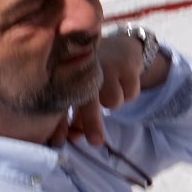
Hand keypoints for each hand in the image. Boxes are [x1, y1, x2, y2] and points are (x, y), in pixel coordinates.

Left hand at [65, 29, 144, 144]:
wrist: (121, 49)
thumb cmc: (97, 77)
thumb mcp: (84, 93)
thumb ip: (77, 117)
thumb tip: (74, 138)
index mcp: (67, 75)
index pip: (61, 103)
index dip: (60, 124)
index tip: (61, 141)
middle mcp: (84, 67)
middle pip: (88, 100)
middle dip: (92, 123)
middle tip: (96, 142)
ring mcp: (106, 64)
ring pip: (113, 101)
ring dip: (114, 103)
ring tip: (111, 91)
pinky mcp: (127, 64)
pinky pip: (130, 94)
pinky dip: (129, 94)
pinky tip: (124, 82)